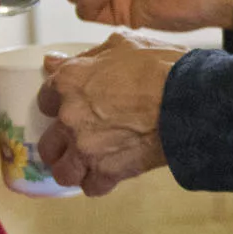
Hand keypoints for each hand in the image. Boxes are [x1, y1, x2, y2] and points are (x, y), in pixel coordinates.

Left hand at [36, 32, 184, 196]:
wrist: (188, 99)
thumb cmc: (160, 67)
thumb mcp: (123, 45)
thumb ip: (86, 56)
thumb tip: (53, 60)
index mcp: (70, 81)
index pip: (44, 99)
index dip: (58, 103)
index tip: (69, 106)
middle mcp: (70, 116)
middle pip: (48, 144)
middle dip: (61, 144)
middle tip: (78, 140)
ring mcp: (85, 147)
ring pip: (62, 172)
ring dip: (74, 169)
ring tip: (90, 164)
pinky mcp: (106, 171)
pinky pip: (91, 187)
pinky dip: (100, 183)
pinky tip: (110, 173)